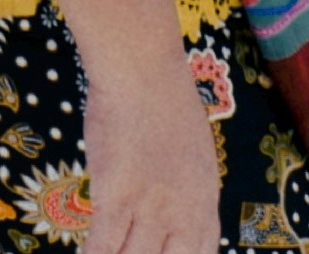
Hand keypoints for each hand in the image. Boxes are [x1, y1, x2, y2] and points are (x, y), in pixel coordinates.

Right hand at [75, 44, 224, 253]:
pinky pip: (102, 249)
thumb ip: (186, 189)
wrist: (143, 72)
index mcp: (205, 201)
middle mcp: (183, 213)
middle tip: (131, 251)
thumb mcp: (193, 153)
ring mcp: (151, 209)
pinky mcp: (117, 200)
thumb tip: (173, 211)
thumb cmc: (164, 100)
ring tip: (108, 253)